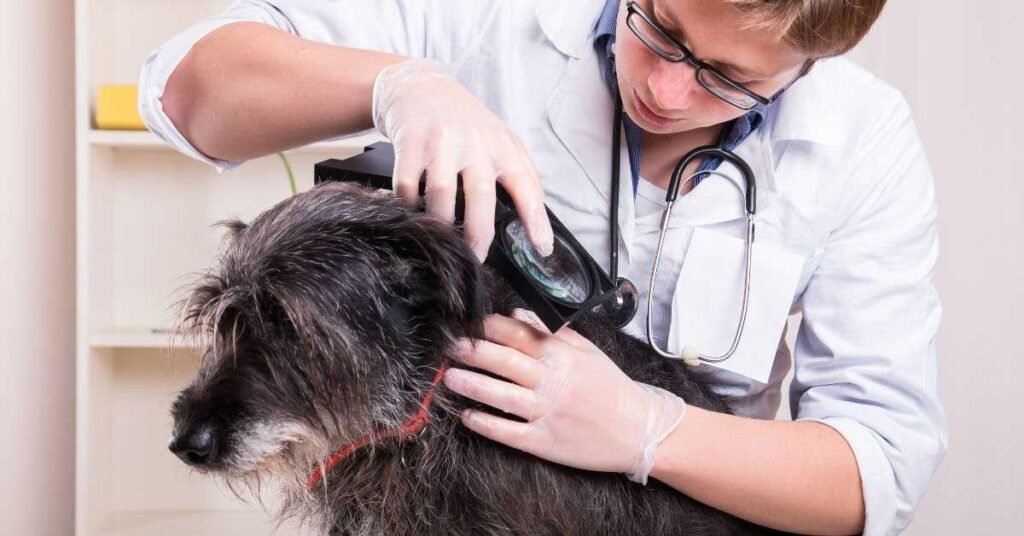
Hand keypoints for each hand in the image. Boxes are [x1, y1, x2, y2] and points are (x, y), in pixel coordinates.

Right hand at [372, 59, 553, 260]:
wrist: (421, 86)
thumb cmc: (465, 121)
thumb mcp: (501, 139)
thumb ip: (521, 174)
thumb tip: (537, 221)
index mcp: (502, 146)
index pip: (526, 185)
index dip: (536, 219)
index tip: (541, 248)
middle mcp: (474, 142)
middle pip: (480, 196)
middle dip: (479, 234)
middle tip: (475, 258)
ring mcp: (441, 141)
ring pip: (441, 193)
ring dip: (440, 223)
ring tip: (441, 238)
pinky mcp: (410, 141)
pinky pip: (407, 184)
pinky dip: (408, 203)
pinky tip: (412, 210)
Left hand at [443, 309, 687, 483]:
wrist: (639, 429)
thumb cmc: (610, 387)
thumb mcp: (586, 350)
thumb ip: (550, 331)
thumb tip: (515, 314)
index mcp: (562, 355)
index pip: (518, 334)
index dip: (489, 328)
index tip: (468, 323)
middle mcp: (553, 381)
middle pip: (505, 361)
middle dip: (474, 352)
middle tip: (449, 347)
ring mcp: (548, 412)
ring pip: (502, 396)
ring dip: (472, 385)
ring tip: (449, 378)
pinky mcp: (545, 442)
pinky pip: (509, 432)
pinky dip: (486, 424)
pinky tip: (468, 417)